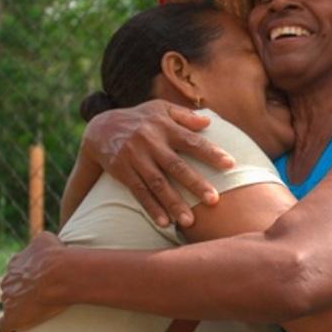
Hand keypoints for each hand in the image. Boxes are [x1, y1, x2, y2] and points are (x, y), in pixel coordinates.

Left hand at [0, 232, 67, 331]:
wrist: (60, 273)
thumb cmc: (56, 255)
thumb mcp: (45, 238)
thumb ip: (37, 242)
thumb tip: (41, 243)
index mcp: (15, 264)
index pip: (17, 272)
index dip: (28, 278)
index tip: (40, 281)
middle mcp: (8, 281)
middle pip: (12, 289)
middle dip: (23, 293)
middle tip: (42, 297)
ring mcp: (8, 300)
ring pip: (10, 305)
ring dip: (20, 309)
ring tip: (38, 313)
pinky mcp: (12, 317)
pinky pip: (3, 327)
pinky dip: (7, 329)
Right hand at [82, 99, 233, 226]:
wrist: (101, 128)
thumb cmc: (140, 119)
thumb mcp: (160, 109)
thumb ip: (185, 115)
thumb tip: (209, 122)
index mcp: (164, 127)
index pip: (191, 141)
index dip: (211, 152)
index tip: (230, 164)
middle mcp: (150, 142)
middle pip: (176, 166)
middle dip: (195, 184)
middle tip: (214, 200)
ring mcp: (135, 157)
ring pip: (157, 184)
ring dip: (173, 203)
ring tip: (190, 221)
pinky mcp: (122, 171)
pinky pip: (138, 192)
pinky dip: (151, 208)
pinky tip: (164, 222)